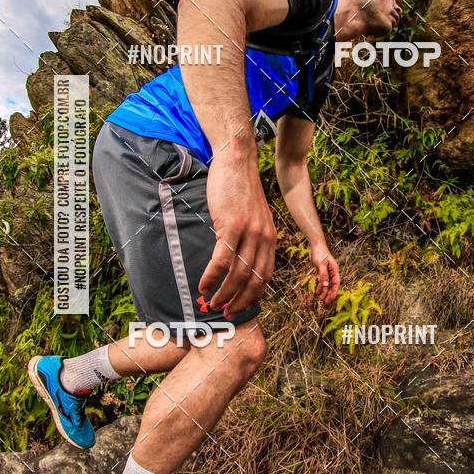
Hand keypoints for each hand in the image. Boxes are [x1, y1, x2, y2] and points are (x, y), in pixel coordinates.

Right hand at [200, 149, 276, 319]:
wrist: (237, 161)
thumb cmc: (240, 189)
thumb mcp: (253, 217)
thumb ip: (251, 238)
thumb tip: (236, 261)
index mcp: (270, 238)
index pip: (265, 276)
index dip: (251, 296)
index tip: (238, 307)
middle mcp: (264, 238)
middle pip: (253, 280)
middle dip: (237, 301)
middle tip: (223, 313)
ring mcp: (249, 232)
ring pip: (238, 274)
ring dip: (224, 294)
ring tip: (211, 304)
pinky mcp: (232, 225)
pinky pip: (222, 259)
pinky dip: (212, 276)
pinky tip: (203, 286)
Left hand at [310, 244, 339, 306]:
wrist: (316, 245)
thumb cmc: (320, 253)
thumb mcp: (321, 264)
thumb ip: (323, 275)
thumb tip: (325, 285)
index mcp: (334, 270)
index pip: (336, 283)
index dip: (334, 292)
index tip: (331, 299)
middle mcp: (332, 272)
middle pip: (332, 285)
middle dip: (329, 294)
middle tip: (325, 302)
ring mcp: (327, 272)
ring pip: (326, 284)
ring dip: (323, 291)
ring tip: (320, 298)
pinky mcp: (322, 271)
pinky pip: (322, 281)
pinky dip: (320, 286)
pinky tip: (317, 291)